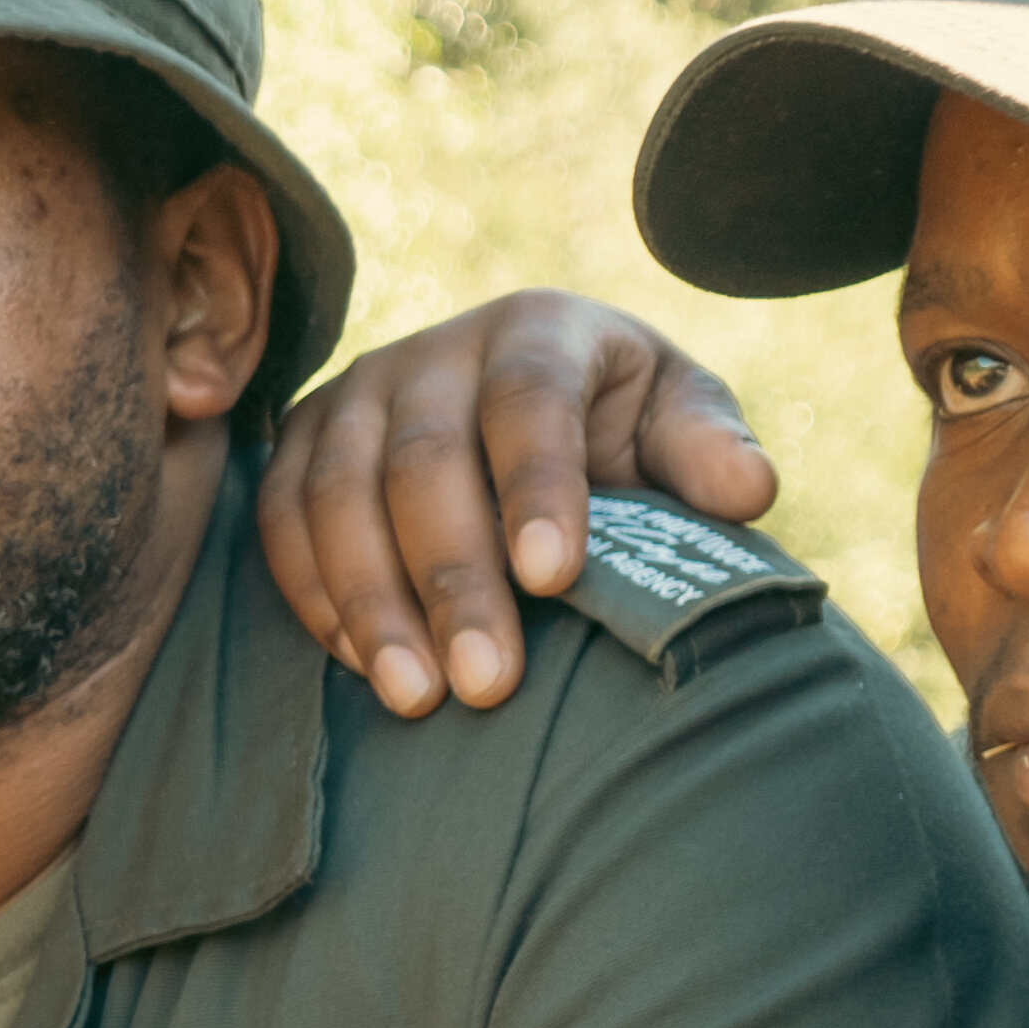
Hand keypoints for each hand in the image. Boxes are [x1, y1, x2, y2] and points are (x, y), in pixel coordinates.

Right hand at [252, 292, 780, 717]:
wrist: (521, 416)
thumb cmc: (617, 430)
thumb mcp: (676, 422)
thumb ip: (707, 450)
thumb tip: (747, 491)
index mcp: (537, 329)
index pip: (527, 398)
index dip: (537, 486)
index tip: (554, 578)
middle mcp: (432, 351)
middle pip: (423, 461)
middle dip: (454, 578)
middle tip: (489, 683)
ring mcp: (354, 395)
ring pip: (335, 496)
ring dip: (373, 603)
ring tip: (418, 698)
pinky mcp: (300, 446)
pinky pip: (281, 523)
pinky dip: (316, 598)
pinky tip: (366, 667)